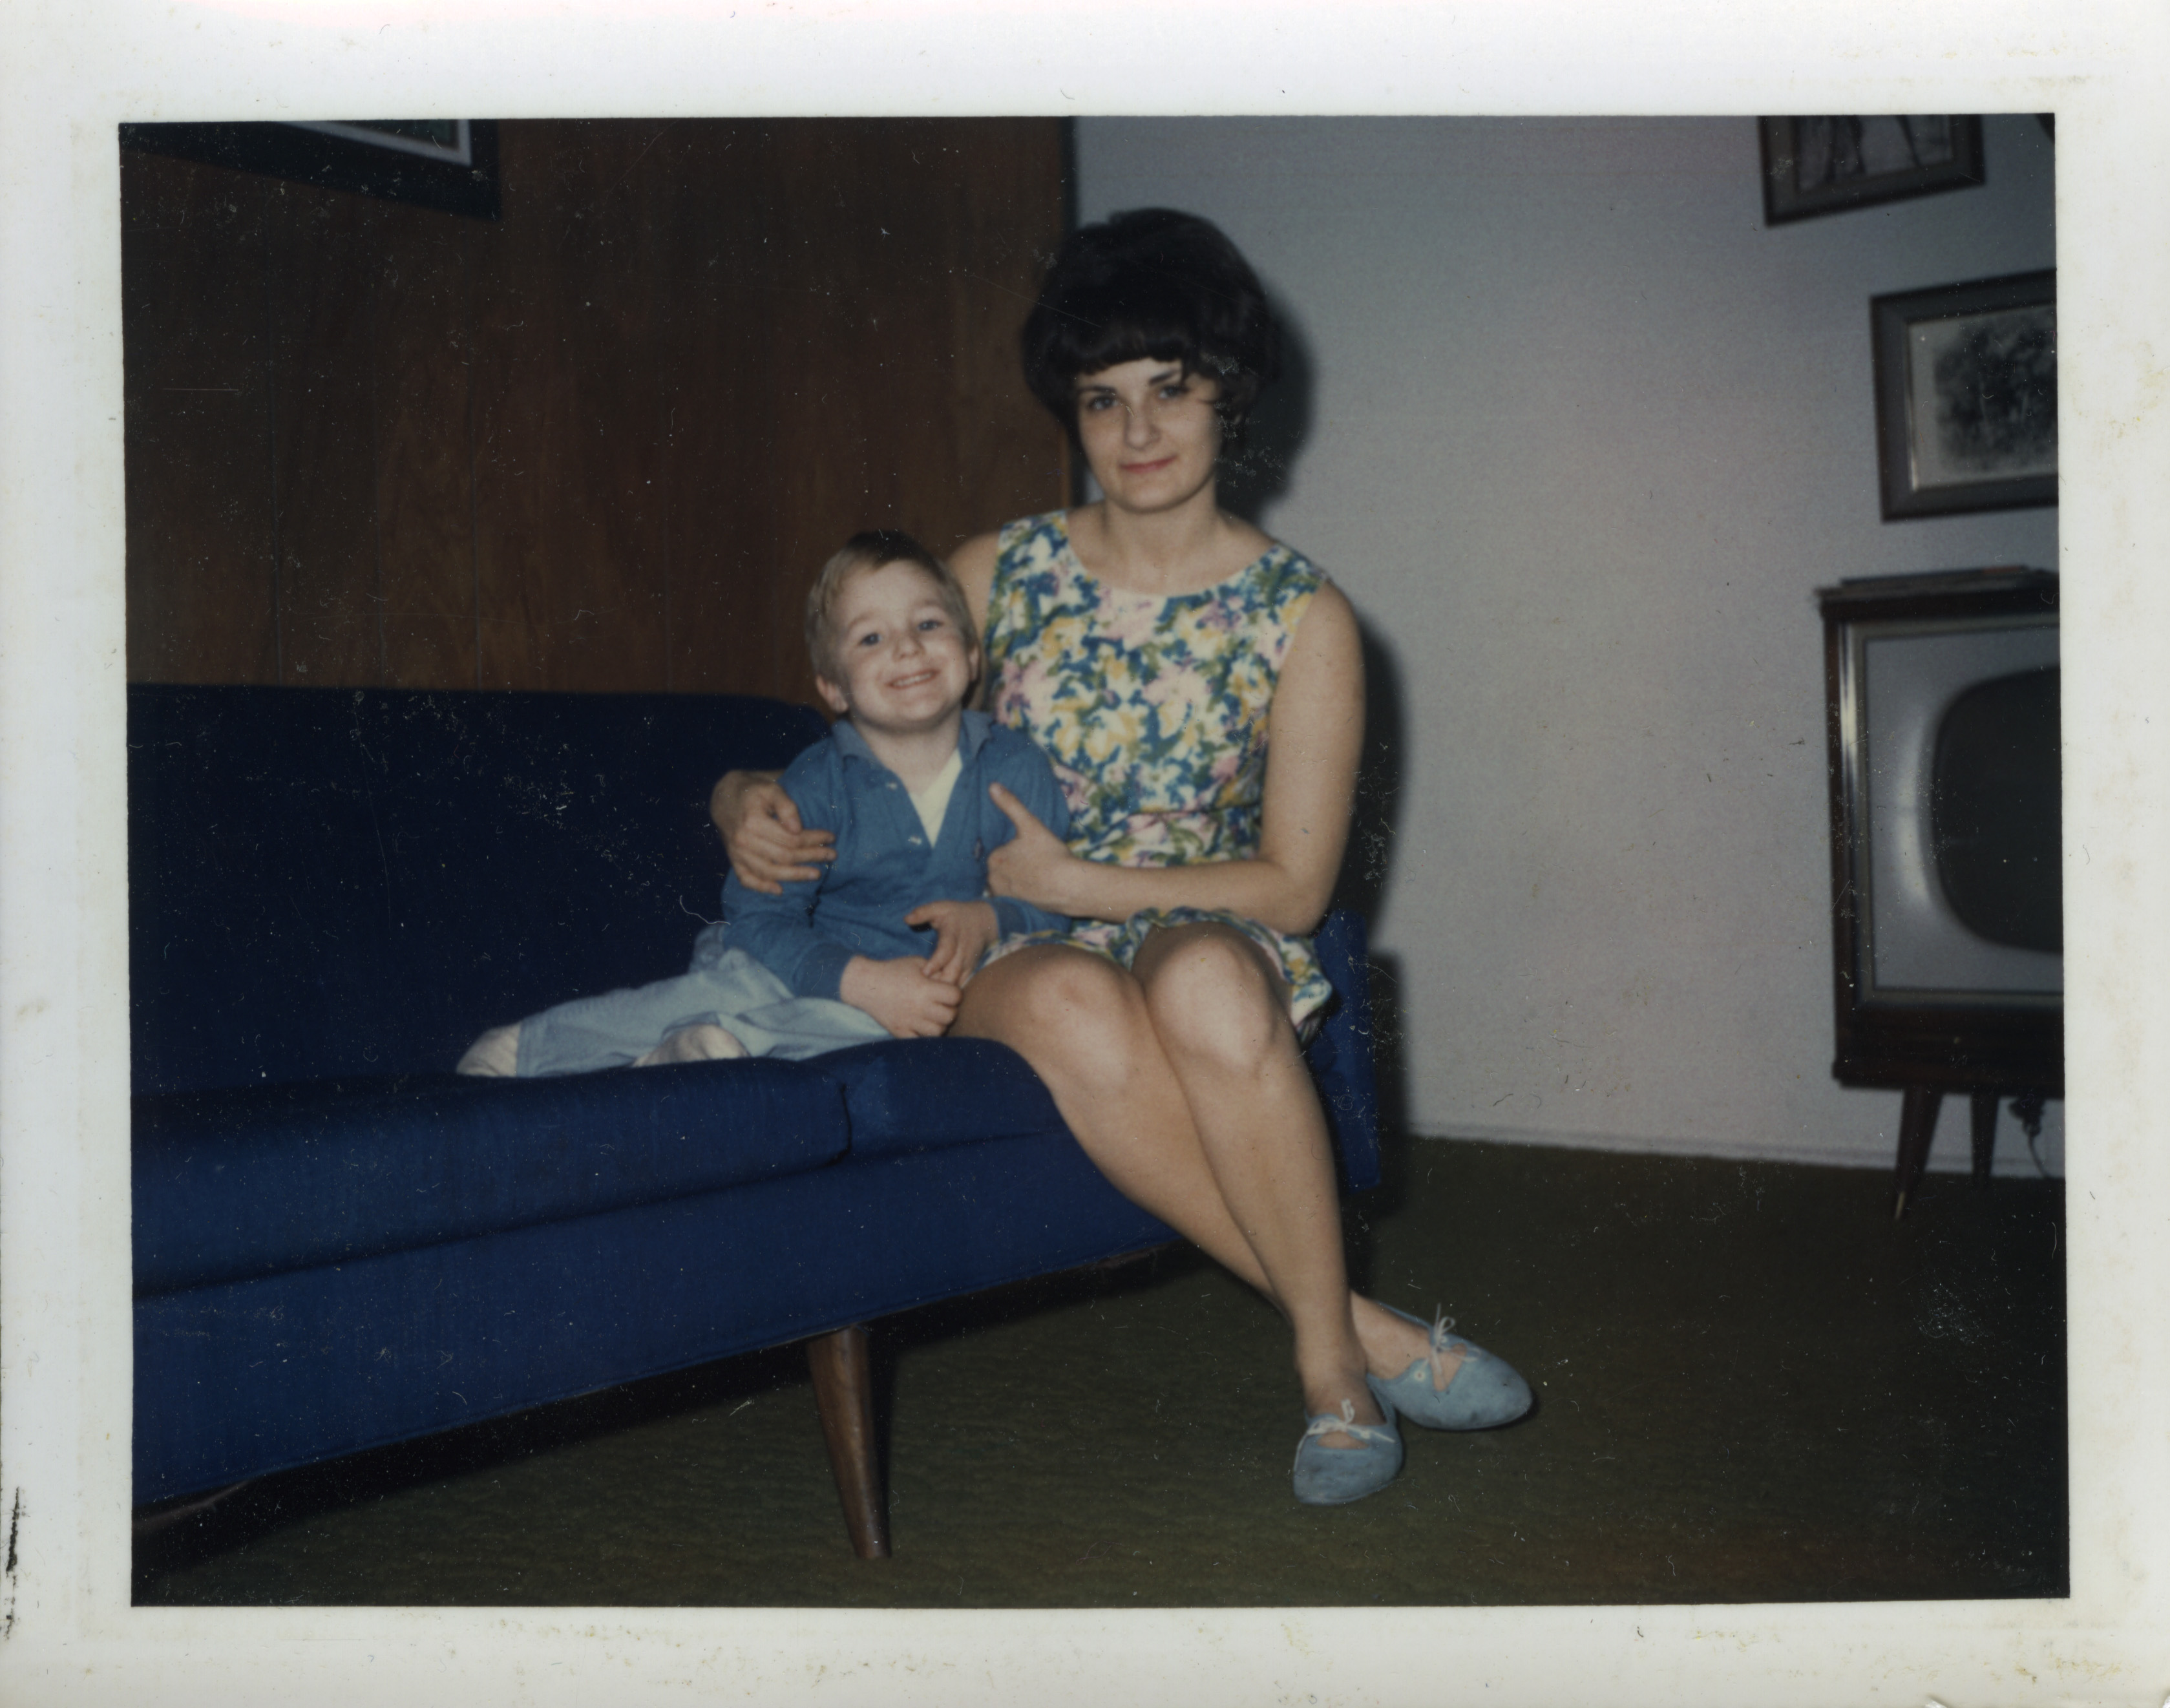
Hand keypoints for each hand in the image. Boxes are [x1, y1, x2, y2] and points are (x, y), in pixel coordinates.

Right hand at [711, 771, 833, 895]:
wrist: (724, 797)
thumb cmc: (753, 791)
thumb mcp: (771, 788)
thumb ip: (786, 806)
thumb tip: (798, 829)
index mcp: (753, 822)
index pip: (791, 838)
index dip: (813, 839)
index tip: (831, 838)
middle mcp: (744, 841)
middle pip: (784, 856)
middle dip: (811, 857)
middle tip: (832, 855)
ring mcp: (737, 853)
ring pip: (769, 871)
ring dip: (794, 876)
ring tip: (816, 874)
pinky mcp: (734, 860)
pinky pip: (747, 879)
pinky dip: (762, 887)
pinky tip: (780, 890)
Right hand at [838, 955, 962, 1037]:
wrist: (865, 984)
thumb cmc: (893, 970)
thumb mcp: (917, 963)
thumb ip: (938, 971)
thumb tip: (954, 981)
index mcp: (925, 988)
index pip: (955, 996)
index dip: (955, 993)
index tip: (948, 991)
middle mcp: (919, 1007)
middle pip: (950, 1016)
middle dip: (950, 1009)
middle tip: (942, 1005)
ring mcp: (909, 1021)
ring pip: (938, 1032)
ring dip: (939, 1024)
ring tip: (933, 1016)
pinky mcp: (900, 1031)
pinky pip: (920, 1041)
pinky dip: (924, 1035)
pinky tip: (921, 1025)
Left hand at [905, 899, 999, 985]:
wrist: (984, 922)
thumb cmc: (957, 914)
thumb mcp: (940, 907)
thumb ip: (922, 912)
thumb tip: (906, 919)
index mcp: (953, 935)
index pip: (946, 951)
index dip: (936, 963)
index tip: (924, 972)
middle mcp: (962, 951)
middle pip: (953, 972)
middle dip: (938, 983)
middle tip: (922, 989)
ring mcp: (968, 962)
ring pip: (958, 981)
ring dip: (943, 989)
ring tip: (928, 994)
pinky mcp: (970, 970)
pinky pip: (962, 984)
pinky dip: (951, 991)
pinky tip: (938, 995)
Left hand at [983, 783, 1075, 911]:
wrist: (1069, 887)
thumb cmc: (1050, 855)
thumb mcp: (1030, 825)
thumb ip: (1011, 805)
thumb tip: (992, 786)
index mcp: (994, 859)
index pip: (999, 852)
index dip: (1014, 850)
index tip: (1029, 850)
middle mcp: (994, 880)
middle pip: (1001, 869)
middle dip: (1014, 866)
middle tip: (1035, 862)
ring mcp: (1006, 897)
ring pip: (1008, 884)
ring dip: (1017, 881)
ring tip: (1037, 876)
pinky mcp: (1017, 909)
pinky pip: (1015, 899)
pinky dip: (1023, 894)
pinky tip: (1037, 889)